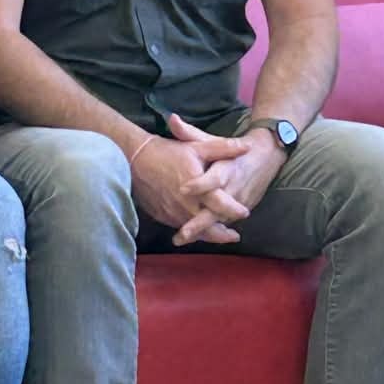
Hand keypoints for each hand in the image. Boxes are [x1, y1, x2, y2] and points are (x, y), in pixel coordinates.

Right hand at [130, 116, 253, 245]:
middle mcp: (186, 205)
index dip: (234, 210)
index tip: (245, 212)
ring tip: (221, 236)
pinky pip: (181, 227)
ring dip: (208, 235)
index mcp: (197, 189)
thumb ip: (223, 148)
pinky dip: (192, 231)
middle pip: (209, 227)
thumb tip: (247, 147)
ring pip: (194, 232)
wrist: (135, 160)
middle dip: (223, 234)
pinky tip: (197, 230)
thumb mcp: (197, 146)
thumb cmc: (168, 152)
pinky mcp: (163, 216)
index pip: (221, 205)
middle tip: (234, 236)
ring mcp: (173, 213)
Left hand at [167, 116, 286, 246]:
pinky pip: (224, 223)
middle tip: (182, 233)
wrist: (267, 156)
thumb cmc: (235, 148)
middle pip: (216, 209)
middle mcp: (234, 188)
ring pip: (220, 221)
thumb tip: (171, 119)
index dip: (199, 184)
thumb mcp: (213, 139)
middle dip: (199, 223)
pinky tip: (193, 239)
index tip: (183, 188)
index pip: (213, 179)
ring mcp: (238, 202)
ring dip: (202, 232)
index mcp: (227, 168)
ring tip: (181, 239)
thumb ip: (190, 133)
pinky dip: (210, 232)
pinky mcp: (241, 210)